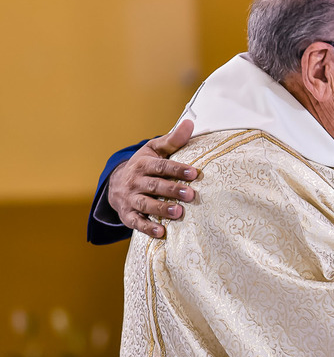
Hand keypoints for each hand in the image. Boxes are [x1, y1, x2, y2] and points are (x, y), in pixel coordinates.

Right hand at [108, 119, 197, 237]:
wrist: (117, 183)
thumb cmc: (144, 165)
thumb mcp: (154, 150)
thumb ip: (173, 140)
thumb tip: (190, 123)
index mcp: (143, 164)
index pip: (161, 167)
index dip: (177, 169)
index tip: (194, 173)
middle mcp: (135, 181)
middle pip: (154, 186)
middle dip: (172, 190)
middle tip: (191, 195)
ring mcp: (130, 198)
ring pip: (146, 204)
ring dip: (161, 209)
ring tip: (179, 213)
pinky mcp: (127, 214)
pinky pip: (136, 222)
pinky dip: (147, 228)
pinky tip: (161, 233)